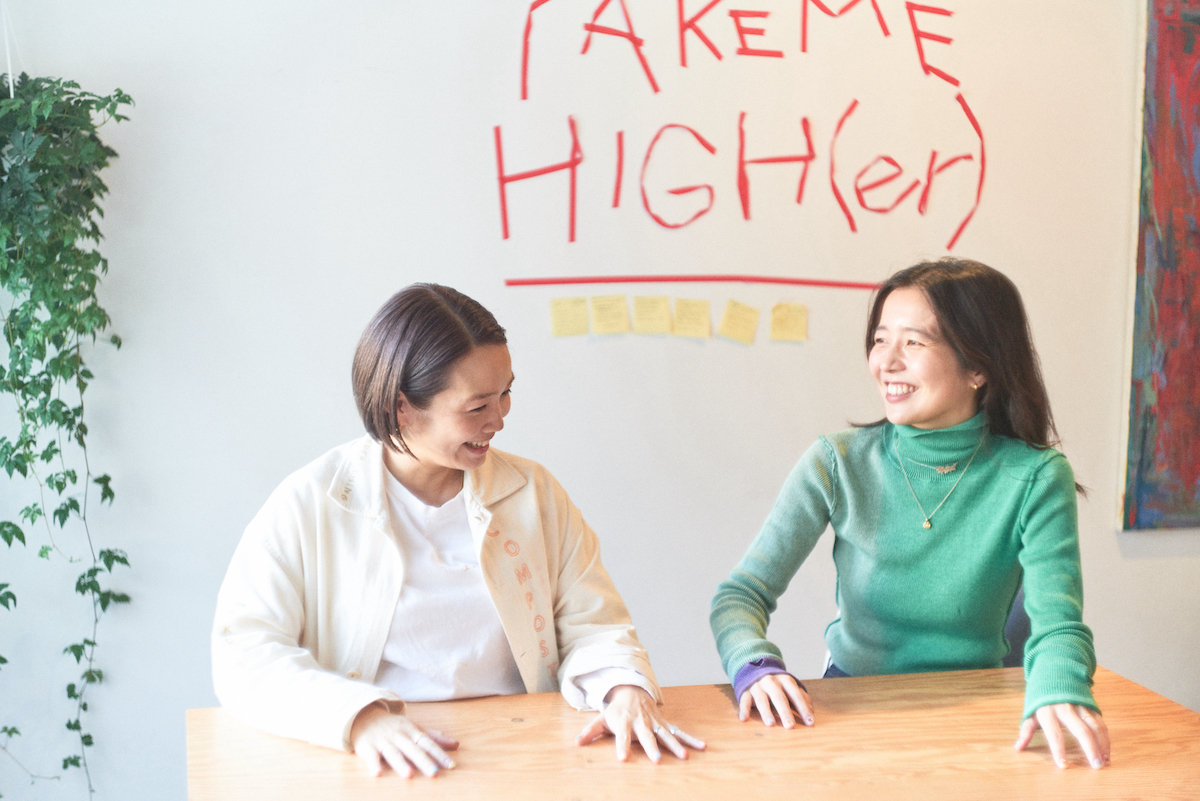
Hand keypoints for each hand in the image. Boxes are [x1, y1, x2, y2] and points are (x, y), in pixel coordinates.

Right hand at [349, 702, 458, 777]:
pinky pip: (371, 756)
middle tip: (434, 773)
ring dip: (401, 764)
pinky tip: (377, 774)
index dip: (440, 754)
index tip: (451, 766)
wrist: (364, 715)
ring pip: (393, 753)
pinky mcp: (368, 746)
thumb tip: (456, 744)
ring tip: (409, 775)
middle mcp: (399, 735)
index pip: (428, 744)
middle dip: (424, 761)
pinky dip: (373, 764)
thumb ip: (434, 737)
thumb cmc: (394, 726)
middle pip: (413, 749)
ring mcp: (383, 740)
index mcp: (412, 731)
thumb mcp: (414, 728)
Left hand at [576, 685, 705, 762]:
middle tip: (657, 761)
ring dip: (676, 746)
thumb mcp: (601, 718)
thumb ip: (591, 731)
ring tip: (685, 757)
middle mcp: (641, 723)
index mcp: (624, 722)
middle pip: (647, 737)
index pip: (622, 736)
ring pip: (666, 735)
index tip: (623, 758)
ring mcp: (655, 723)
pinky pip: (679, 732)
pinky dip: (690, 738)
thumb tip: (577, 742)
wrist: (631, 691)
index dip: (622, 746)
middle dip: (652, 748)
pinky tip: (702, 746)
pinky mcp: (664, 724)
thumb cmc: (616, 710)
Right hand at [739, 673, 813, 727]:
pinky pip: (744, 700)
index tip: (810, 722)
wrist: (755, 668)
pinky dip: (744, 709)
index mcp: (785, 680)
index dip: (803, 708)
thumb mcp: (790, 686)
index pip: (796, 695)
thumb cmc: (777, 683)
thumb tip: (812, 711)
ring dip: (766, 712)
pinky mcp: (745, 691)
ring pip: (762, 699)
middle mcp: (771, 682)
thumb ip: (801, 697)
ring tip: (771, 724)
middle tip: (790, 726)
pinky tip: (744, 719)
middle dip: (785, 712)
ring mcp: (757, 686)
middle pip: (779, 698)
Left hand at [1014, 703, 1109, 768]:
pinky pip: (1100, 723)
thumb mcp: (1031, 711)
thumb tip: (1018, 748)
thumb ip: (1026, 730)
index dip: (1058, 750)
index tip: (1063, 765)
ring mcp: (1080, 706)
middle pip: (1081, 730)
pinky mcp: (1091, 706)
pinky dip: (1105, 738)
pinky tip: (1106, 752)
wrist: (1054, 673)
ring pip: (1095, 727)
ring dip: (1102, 745)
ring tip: (1104, 762)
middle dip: (1090, 749)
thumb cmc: (1041, 697)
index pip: (1054, 733)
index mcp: (1048, 711)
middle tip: (1095, 766)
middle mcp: (1066, 709)